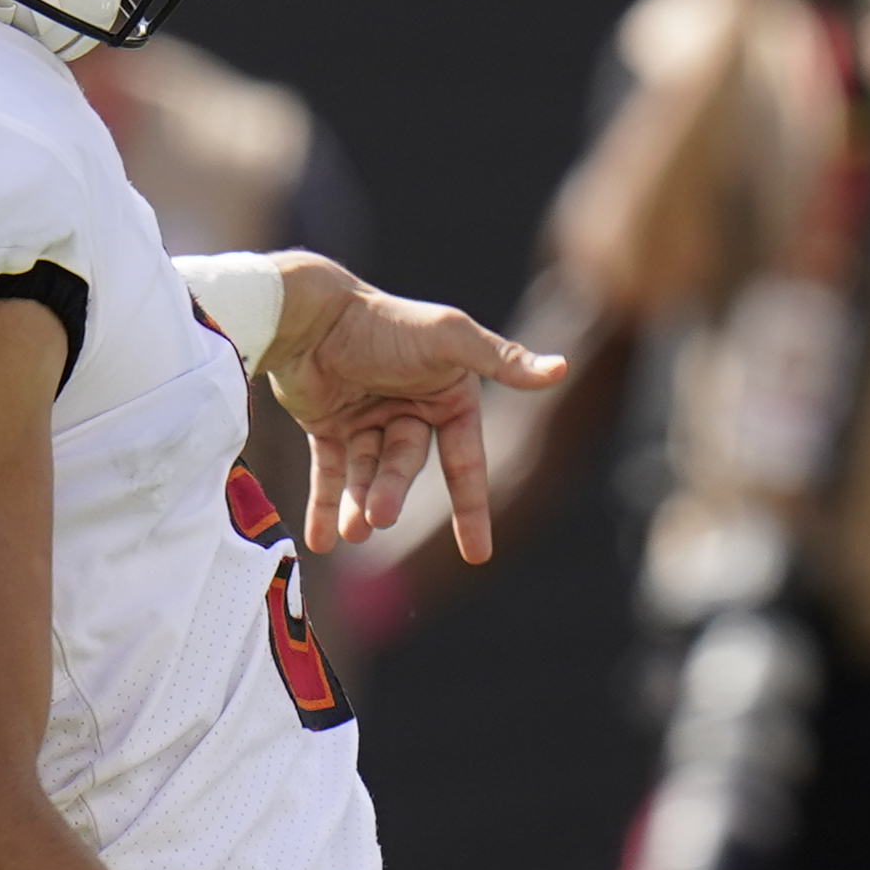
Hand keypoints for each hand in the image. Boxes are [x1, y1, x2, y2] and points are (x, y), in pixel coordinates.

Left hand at [268, 281, 569, 564]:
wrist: (309, 314)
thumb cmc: (383, 322)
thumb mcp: (448, 340)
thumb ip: (501, 359)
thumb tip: (561, 370)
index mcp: (447, 396)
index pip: (465, 461)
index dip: (471, 508)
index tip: (477, 555)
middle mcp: (409, 410)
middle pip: (406, 467)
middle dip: (391, 493)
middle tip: (378, 517)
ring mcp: (366, 419)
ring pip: (366, 474)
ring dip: (357, 502)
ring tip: (351, 532)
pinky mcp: (326, 424)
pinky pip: (329, 473)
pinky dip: (324, 506)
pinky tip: (320, 541)